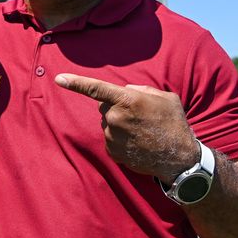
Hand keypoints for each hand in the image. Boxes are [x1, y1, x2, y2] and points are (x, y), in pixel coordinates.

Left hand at [54, 73, 197, 182]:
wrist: (179, 158)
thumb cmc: (174, 123)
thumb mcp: (164, 97)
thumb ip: (140, 89)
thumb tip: (125, 90)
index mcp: (128, 100)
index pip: (96, 89)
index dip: (76, 83)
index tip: (58, 79)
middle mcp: (116, 118)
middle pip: (104, 106)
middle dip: (116, 108)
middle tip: (139, 116)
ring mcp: (112, 136)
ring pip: (107, 123)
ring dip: (119, 124)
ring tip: (142, 131)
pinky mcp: (112, 151)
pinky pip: (110, 138)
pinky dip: (120, 139)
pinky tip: (137, 142)